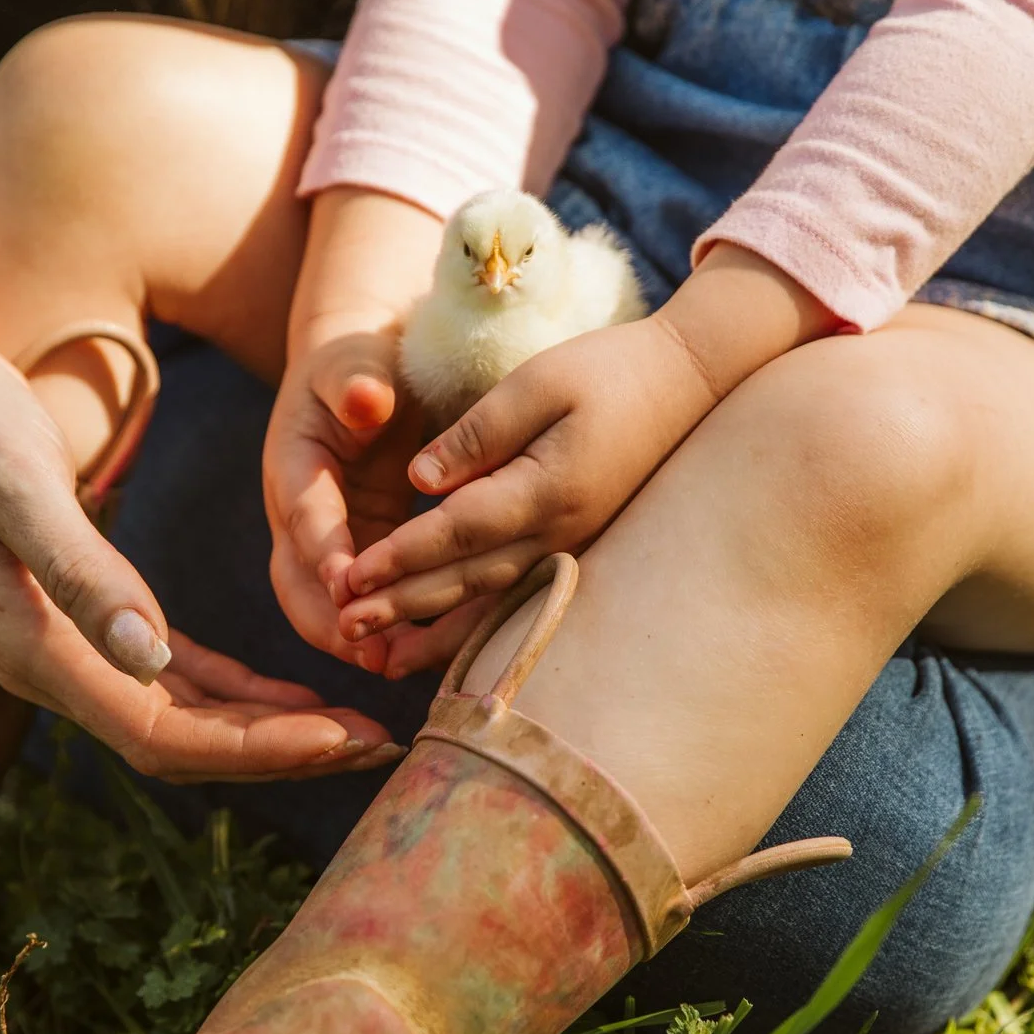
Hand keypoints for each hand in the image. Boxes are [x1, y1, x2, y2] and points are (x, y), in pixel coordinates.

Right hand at [0, 335, 397, 780]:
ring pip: (180, 716)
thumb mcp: (17, 481)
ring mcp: (61, 643)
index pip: (160, 733)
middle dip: (283, 751)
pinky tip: (291, 693)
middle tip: (382, 746)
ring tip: (357, 728)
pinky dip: (234, 691)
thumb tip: (149, 659)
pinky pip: (170, 676)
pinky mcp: (77, 611)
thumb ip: (80, 572)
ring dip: (267, 730)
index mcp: (33, 647)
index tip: (341, 739)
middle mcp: (48, 664)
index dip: (255, 747)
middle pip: (181, 743)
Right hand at [261, 323, 427, 673]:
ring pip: (323, 603)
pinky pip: (362, 601)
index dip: (323, 551)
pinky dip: (384, 627)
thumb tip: (366, 399)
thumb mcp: (356, 362)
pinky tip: (420, 652)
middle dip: (326, 617)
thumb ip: (356, 381)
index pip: (304, 515)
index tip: (348, 584)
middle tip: (368, 649)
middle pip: (296, 579)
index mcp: (292, 464)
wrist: (364, 376)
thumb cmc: (361, 363)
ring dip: (352, 637)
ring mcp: (326, 540)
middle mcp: (298, 513)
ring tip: (394, 665)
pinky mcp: (359, 554)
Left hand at [336, 244, 843, 677]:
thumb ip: (476, 434)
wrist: (688, 384)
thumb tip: (418, 481)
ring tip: (384, 663)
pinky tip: (447, 646)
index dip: (399, 558)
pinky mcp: (577, 545)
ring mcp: (572, 545)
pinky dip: (478, 626)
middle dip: (402, 607)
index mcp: (545, 489)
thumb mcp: (537, 382)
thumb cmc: (609, 370)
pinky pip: (520, 597)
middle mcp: (559, 532)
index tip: (349, 578)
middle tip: (345, 630)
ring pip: (493, 602)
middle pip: (466, 581)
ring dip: (435, 633)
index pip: (455, 531)